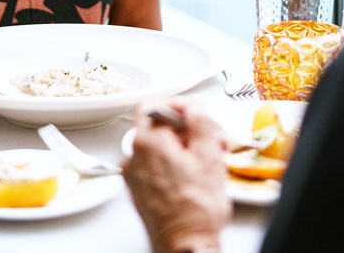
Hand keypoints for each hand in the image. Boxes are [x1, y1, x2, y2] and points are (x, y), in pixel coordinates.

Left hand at [122, 98, 230, 252]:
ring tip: (206, 162)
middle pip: (158, 126)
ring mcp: (134, 175)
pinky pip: (155, 166)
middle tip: (209, 140)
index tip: (196, 113)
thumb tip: (195, 105)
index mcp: (147, 141)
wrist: (186, 246)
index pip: (155, 104)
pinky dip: (173, 165)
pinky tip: (193, 178)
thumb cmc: (196, 210)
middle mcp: (134, 156)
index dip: (179, 105)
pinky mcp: (140, 191)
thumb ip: (201, 120)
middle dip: (186, 129)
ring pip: (158, 147)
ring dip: (182, 148)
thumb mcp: (209, 155)